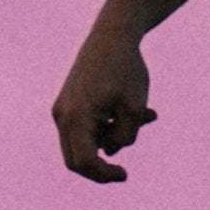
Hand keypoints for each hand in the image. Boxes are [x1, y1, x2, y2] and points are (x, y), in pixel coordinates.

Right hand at [53, 28, 157, 181]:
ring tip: (146, 116)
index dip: (104, 174)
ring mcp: (62, 108)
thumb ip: (125, 136)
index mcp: (77, 116)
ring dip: (110, 140)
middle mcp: (62, 114)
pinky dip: (104, 128)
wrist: (111, 35)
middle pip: (75, 160)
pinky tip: (134, 111)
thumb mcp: (135, 107)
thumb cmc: (126, 69)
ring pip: (81, 143)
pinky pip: (83, 127)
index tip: (125, 175)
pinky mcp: (68, 102)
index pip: (85, 162)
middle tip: (122, 171)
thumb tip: (111, 152)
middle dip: (100, 168)